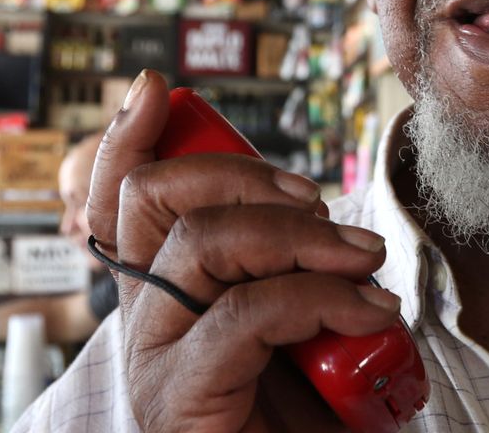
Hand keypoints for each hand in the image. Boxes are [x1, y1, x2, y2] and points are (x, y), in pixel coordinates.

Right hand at [90, 70, 401, 431]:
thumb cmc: (302, 420)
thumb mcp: (302, 330)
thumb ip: (295, 279)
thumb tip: (338, 230)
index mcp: (164, 295)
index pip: (120, 205)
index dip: (125, 141)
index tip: (155, 90)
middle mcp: (144, 320)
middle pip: (156, 201)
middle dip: (244, 177)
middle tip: (321, 205)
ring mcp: (155, 359)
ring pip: (203, 243)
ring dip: (299, 235)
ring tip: (364, 262)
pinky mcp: (181, 398)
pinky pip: (246, 313)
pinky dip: (321, 299)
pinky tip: (368, 315)